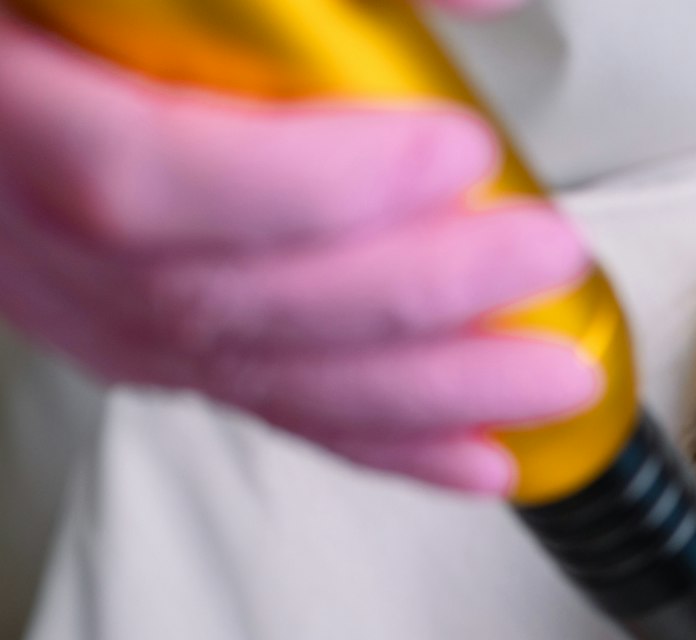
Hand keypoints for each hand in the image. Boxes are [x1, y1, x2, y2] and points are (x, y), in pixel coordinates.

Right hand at [0, 0, 591, 496]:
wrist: (16, 27)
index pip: (136, 178)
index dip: (311, 182)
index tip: (458, 147)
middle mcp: (8, 212)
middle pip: (213, 297)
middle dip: (410, 296)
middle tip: (548, 256)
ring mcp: (50, 280)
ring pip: (236, 365)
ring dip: (416, 389)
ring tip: (548, 381)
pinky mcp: (106, 317)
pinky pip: (240, 391)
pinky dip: (369, 429)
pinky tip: (471, 449)